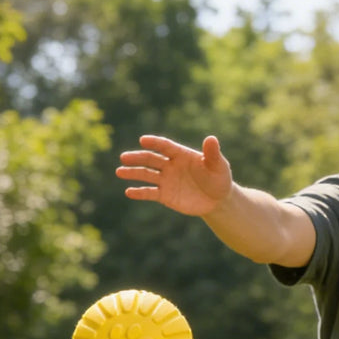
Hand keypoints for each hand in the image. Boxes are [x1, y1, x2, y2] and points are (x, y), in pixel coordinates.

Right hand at [116, 134, 231, 217]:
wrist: (217, 200)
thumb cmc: (219, 179)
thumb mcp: (219, 166)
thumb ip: (213, 154)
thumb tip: (211, 138)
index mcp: (181, 154)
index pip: (165, 146)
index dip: (155, 143)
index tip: (143, 140)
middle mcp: (170, 165)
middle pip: (151, 159)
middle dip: (137, 158)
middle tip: (124, 157)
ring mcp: (166, 180)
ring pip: (147, 175)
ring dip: (133, 173)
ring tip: (119, 172)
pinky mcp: (165, 195)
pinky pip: (150, 193)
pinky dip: (139, 192)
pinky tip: (128, 192)